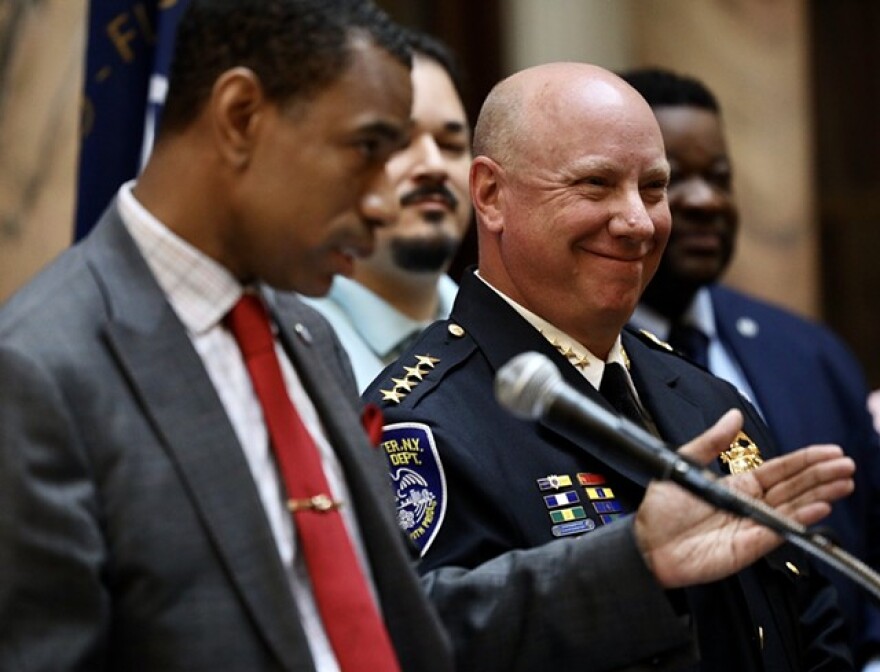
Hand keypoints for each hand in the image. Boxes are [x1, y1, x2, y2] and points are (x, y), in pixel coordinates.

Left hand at [634, 409, 854, 588]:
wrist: (645, 543)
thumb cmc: (661, 509)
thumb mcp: (684, 464)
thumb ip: (710, 441)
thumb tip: (734, 415)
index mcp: (736, 485)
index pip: (779, 470)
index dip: (804, 461)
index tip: (829, 452)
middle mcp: (749, 505)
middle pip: (792, 488)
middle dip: (820, 476)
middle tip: (846, 465)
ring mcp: (751, 526)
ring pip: (792, 508)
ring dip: (818, 495)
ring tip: (843, 482)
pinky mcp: (749, 548)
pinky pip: (779, 532)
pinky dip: (800, 520)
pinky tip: (819, 507)